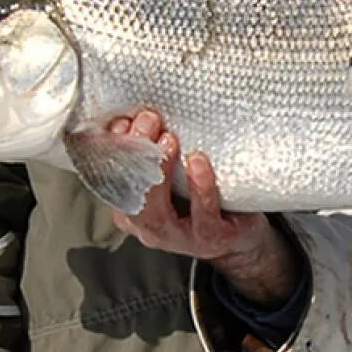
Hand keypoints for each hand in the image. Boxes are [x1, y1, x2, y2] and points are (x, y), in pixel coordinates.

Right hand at [104, 111, 299, 305]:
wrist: (241, 233)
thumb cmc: (201, 196)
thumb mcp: (173, 172)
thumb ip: (154, 151)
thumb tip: (139, 113)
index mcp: (131, 207)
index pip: (110, 178)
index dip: (112, 148)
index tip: (124, 119)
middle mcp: (147, 226)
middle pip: (128, 194)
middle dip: (133, 154)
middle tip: (147, 120)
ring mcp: (177, 237)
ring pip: (155, 213)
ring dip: (160, 171)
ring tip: (169, 139)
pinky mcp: (210, 238)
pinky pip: (202, 215)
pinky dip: (199, 187)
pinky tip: (198, 162)